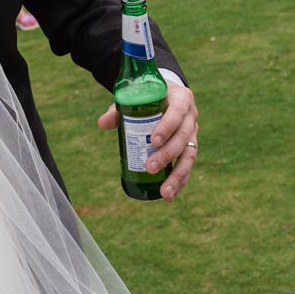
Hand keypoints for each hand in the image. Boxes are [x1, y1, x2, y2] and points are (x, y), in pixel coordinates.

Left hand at [98, 82, 197, 201]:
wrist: (167, 96)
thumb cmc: (149, 97)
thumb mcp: (136, 98)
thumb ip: (119, 110)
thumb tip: (102, 123)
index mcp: (181, 98)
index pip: (177, 112)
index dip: (167, 126)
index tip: (154, 140)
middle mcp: (191, 117)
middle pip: (183, 138)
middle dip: (167, 155)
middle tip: (149, 167)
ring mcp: (193, 134)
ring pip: (189, 156)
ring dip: (177, 176)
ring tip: (164, 192)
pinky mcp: (190, 148)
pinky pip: (188, 167)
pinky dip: (180, 182)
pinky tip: (169, 196)